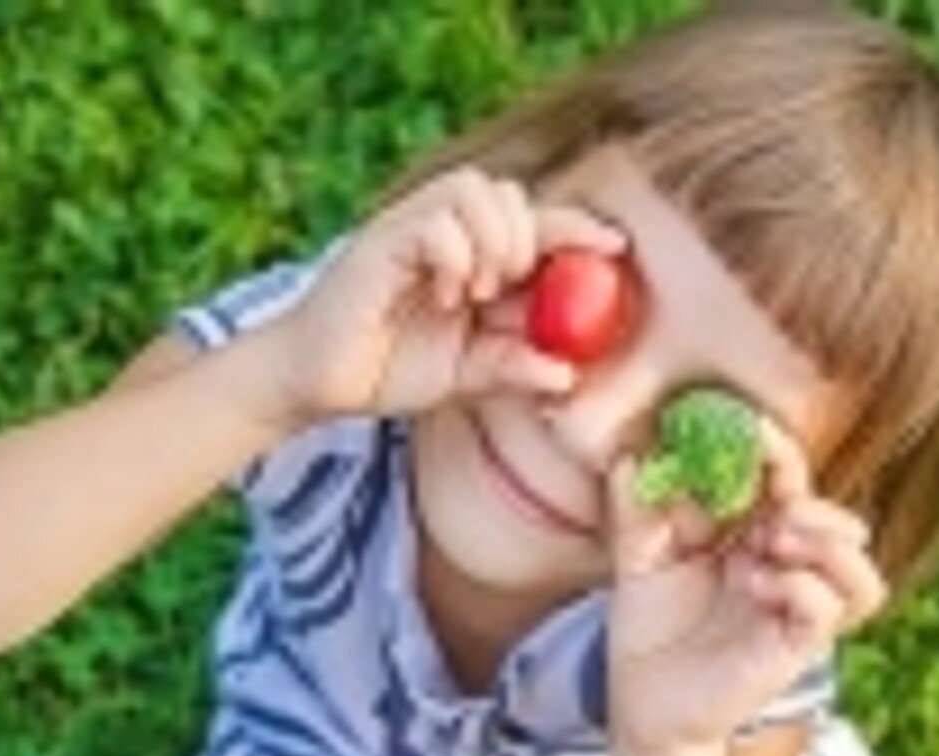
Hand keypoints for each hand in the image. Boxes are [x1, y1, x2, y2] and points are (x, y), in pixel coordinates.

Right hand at [276, 168, 626, 422]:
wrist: (321, 382)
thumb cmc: (390, 369)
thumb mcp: (466, 376)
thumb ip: (513, 368)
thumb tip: (568, 377)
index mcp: (475, 259)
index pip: (536, 226)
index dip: (578, 229)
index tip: (617, 249)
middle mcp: (447, 233)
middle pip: (512, 194)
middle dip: (530, 239)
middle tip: (511, 291)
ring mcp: (413, 229)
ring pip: (476, 191)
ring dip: (492, 241)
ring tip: (475, 293)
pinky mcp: (383, 238)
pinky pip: (435, 219)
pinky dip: (453, 254)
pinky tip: (443, 294)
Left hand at [607, 420, 886, 751]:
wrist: (641, 701)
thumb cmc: (648, 628)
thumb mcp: (636, 558)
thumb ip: (636, 508)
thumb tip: (627, 455)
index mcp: (751, 535)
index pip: (785, 483)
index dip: (775, 451)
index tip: (748, 427)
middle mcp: (784, 567)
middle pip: (833, 517)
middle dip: (805, 502)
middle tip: (764, 508)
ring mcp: (794, 608)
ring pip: (856, 565)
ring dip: (823, 540)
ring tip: (770, 543)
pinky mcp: (795, 646)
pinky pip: (831, 607)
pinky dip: (805, 585)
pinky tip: (760, 584)